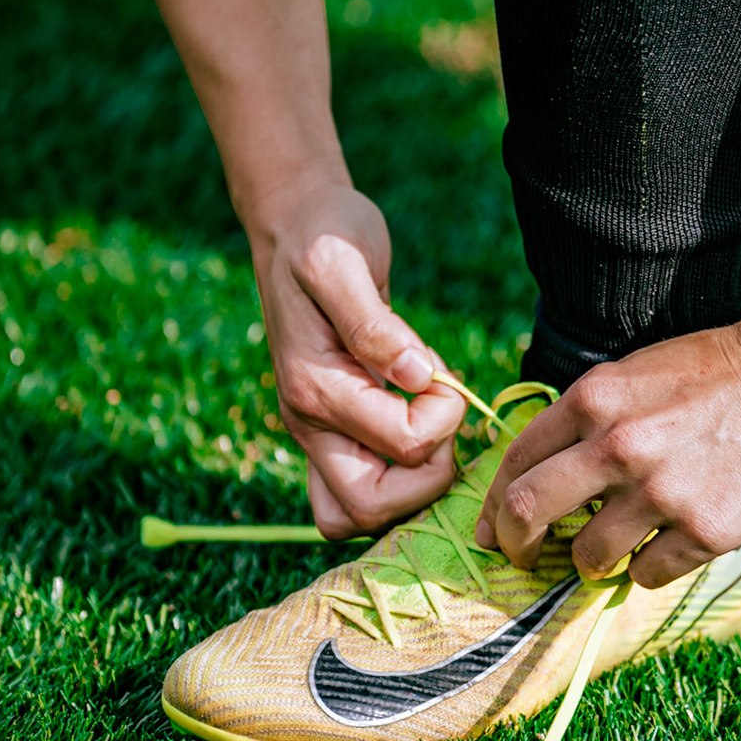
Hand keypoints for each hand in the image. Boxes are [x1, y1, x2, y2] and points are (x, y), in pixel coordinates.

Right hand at [250, 182, 465, 537]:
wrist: (296, 224)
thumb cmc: (326, 235)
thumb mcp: (344, 262)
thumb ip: (375, 324)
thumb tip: (415, 376)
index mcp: (315, 387)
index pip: (406, 445)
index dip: (444, 415)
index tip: (439, 368)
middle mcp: (309, 422)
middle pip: (370, 509)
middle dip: (426, 473)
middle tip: (440, 416)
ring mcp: (316, 431)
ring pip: (355, 515)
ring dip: (408, 485)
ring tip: (428, 422)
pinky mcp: (332, 429)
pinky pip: (357, 493)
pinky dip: (396, 478)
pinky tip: (416, 423)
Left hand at [476, 314, 740, 587]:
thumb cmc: (723, 371)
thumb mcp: (640, 371)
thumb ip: (592, 415)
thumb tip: (549, 471)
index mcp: (595, 398)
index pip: (515, 459)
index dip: (492, 503)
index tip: (492, 527)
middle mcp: (617, 445)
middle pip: (526, 512)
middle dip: (516, 545)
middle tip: (526, 557)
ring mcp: (660, 491)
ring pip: (587, 557)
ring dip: (591, 562)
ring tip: (613, 551)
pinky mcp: (703, 529)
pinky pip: (646, 575)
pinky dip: (648, 569)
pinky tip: (668, 546)